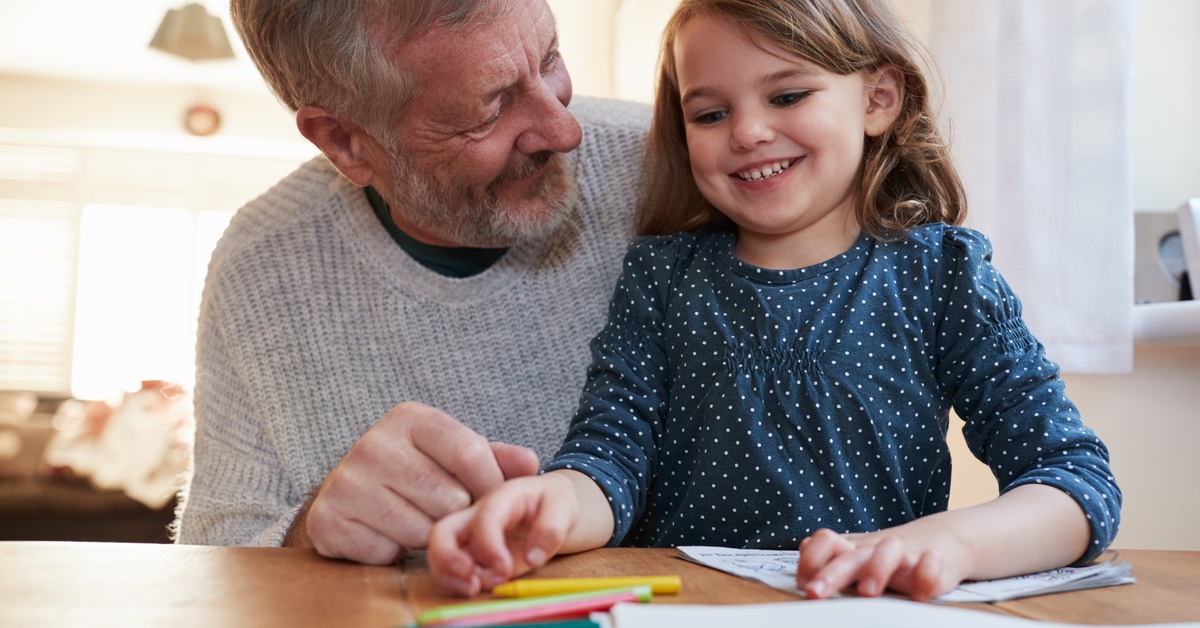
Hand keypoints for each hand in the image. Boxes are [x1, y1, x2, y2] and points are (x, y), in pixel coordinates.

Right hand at [285, 401, 538, 563]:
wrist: (349, 494)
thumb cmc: (414, 471)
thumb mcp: (453, 455)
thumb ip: (495, 458)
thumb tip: (531, 463)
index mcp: (409, 418)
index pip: (470, 454)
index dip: (489, 485)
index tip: (488, 498)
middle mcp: (373, 444)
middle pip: (448, 497)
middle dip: (455, 513)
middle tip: (442, 511)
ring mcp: (347, 481)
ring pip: (419, 529)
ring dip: (426, 535)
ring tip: (415, 519)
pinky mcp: (328, 518)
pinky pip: (386, 551)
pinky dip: (393, 551)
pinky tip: (386, 533)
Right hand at [428, 472, 585, 596]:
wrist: (551, 508)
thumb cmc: (553, 503)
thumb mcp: (563, 507)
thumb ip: (552, 528)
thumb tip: (533, 557)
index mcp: (502, 497)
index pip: (485, 517)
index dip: (489, 545)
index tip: (505, 570)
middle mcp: (477, 515)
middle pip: (442, 531)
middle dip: (447, 558)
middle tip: (471, 580)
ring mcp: (469, 535)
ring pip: (438, 553)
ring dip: (449, 576)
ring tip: (475, 589)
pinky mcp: (470, 554)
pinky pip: (449, 568)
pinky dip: (455, 582)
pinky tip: (477, 588)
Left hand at [795, 528, 967, 601]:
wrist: (940, 539)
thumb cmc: (887, 555)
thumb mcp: (856, 558)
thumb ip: (830, 565)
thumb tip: (801, 580)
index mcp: (851, 549)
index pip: (822, 543)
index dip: (809, 561)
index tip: (803, 585)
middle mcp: (872, 550)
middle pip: (848, 556)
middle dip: (830, 574)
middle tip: (815, 593)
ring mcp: (902, 554)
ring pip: (888, 551)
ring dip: (877, 569)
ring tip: (868, 592)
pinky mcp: (931, 562)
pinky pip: (931, 565)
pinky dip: (927, 573)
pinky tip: (920, 593)